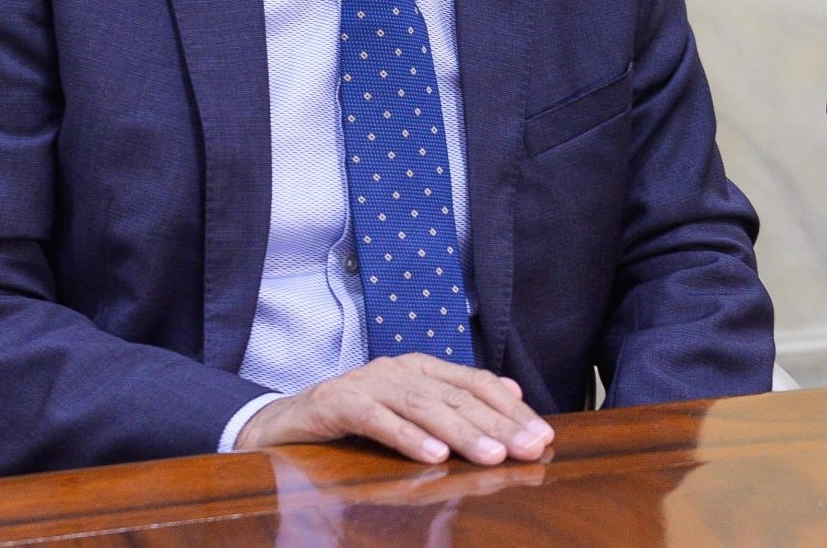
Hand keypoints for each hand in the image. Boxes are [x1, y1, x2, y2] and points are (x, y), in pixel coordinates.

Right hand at [235, 355, 554, 465]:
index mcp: (421, 368)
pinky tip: (434, 457)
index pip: (476, 384)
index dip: (512, 409)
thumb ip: (454, 400)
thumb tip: (512, 391)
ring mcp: (369, 382)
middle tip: (531, 449)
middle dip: (499, 425)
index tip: (543, 435)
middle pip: (458, 396)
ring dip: (463, 433)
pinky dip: (408, 437)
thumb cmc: (353, 419)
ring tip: (493, 457)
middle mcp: (400, 369)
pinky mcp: (339, 403)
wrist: (283, 422)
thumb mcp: (408, 409)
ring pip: (425, 407)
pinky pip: (378, 420)